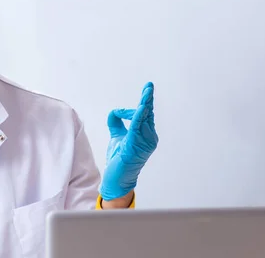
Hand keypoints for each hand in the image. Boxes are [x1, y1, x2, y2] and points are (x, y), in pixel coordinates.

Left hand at [100, 82, 157, 200]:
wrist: (117, 179)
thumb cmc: (119, 159)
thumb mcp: (117, 136)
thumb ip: (116, 123)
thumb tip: (115, 111)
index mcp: (146, 135)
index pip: (147, 114)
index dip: (146, 101)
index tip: (148, 88)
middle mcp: (149, 138)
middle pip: (147, 114)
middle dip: (147, 99)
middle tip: (149, 86)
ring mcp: (144, 143)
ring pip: (143, 119)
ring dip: (143, 105)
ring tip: (146, 93)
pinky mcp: (135, 146)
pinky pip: (137, 128)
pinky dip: (138, 117)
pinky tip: (139, 108)